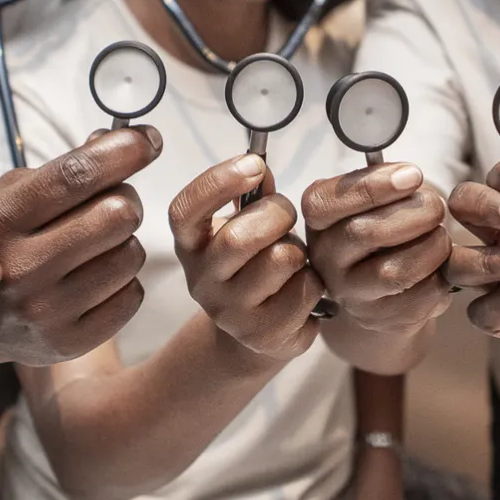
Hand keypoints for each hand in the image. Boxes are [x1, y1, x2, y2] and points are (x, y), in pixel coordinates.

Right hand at [0, 128, 158, 366]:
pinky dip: (124, 282)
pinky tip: (95, 279)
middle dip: (126, 200)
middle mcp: (21, 266)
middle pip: (118, 214)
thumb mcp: (11, 197)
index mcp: (4, 219)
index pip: (75, 175)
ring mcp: (44, 310)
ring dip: (124, 243)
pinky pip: (132, 296)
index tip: (148, 139)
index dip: (122, 150)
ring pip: (131, 254)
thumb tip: (118, 140)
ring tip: (96, 247)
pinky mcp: (67, 342)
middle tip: (113, 204)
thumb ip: (62, 169)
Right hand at [172, 156, 321, 361]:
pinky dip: (313, 281)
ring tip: (294, 257)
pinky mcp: (262, 335)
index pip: (186, 211)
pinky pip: (304, 291)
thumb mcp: (246, 225)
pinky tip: (303, 285)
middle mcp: (201, 281)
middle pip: (239, 237)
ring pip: (279, 261)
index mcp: (191, 245)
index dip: (217, 182)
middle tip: (288, 216)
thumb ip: (252, 195)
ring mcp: (229, 313)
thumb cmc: (254, 263)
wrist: (258, 329)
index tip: (254, 164)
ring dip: (298, 250)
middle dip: (277, 215)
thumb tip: (260, 167)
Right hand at [301, 163, 450, 331]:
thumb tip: (408, 176)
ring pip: (395, 271)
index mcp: (318, 221)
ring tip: (441, 235)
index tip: (413, 175)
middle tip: (436, 206)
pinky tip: (441, 265)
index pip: (325, 203)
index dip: (372, 186)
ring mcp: (350, 294)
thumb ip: (384, 182)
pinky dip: (440, 275)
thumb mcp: (374, 200)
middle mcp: (325, 260)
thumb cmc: (382, 230)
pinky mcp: (381, 318)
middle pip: (364, 234)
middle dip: (414, 214)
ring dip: (431, 246)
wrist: (385, 287)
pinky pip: (420, 296)